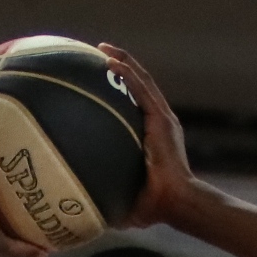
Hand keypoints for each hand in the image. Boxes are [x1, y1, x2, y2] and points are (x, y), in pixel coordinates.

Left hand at [98, 45, 196, 230]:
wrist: (178, 204)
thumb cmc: (155, 207)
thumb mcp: (125, 197)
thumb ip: (106, 194)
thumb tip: (78, 207)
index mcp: (156, 136)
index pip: (139, 104)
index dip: (124, 88)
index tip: (104, 77)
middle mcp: (162, 122)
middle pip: (141, 86)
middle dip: (122, 66)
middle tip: (101, 54)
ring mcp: (163, 120)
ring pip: (142, 81)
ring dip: (124, 62)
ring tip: (103, 49)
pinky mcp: (162, 121)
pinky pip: (141, 91)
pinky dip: (127, 74)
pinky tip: (111, 61)